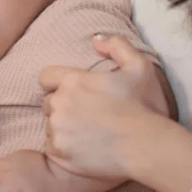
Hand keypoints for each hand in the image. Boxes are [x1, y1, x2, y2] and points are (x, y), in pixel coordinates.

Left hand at [39, 34, 176, 180]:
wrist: (145, 147)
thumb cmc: (143, 106)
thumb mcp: (139, 66)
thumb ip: (117, 45)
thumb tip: (95, 40)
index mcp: (73, 81)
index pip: (45, 76)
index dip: (56, 83)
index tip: (73, 93)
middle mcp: (60, 103)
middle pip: (49, 102)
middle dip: (63, 107)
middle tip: (86, 115)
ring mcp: (58, 128)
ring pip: (50, 125)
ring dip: (63, 128)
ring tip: (87, 133)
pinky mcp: (59, 151)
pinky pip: (51, 146)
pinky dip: (63, 148)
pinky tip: (83, 148)